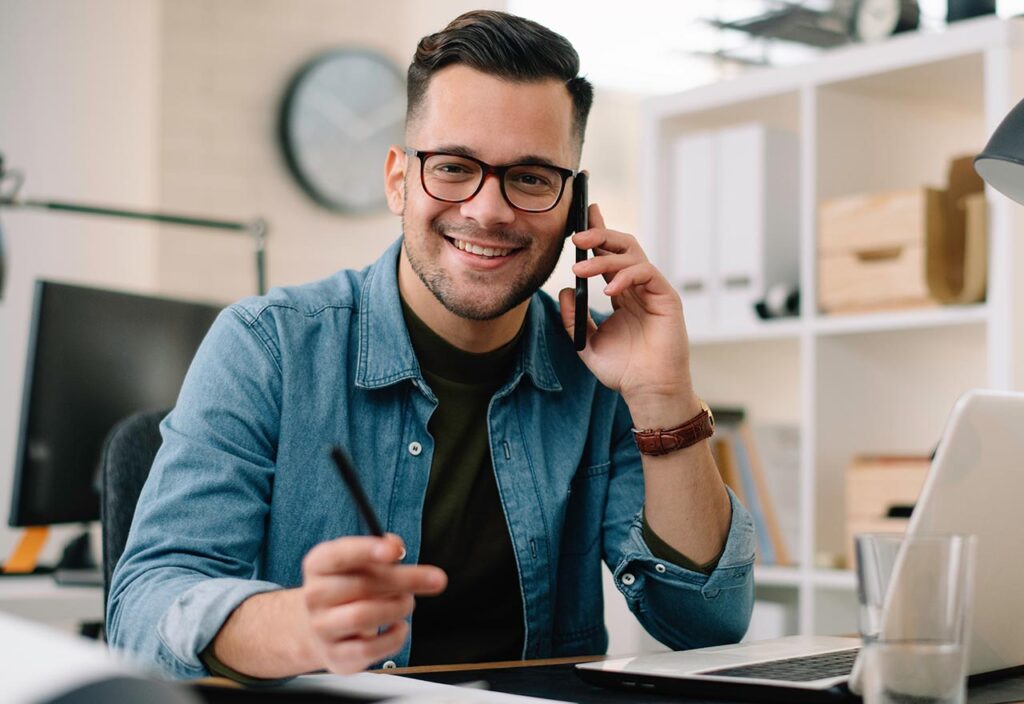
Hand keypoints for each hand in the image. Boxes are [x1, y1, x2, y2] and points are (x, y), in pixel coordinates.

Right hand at [300, 534, 446, 673]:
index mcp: (319, 565)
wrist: (323, 628)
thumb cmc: (351, 588)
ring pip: (364, 616)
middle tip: (436, 580)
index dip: (368, 550)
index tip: (396, 551)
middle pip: (362, 586)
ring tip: (408, 603)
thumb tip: (396, 545)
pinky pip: (371, 648)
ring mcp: (322, 628)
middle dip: (405, 580)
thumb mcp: (360, 562)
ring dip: (398, 607)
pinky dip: (394, 636)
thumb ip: (381, 550)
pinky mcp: (336, 655)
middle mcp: (314, 596)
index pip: (340, 555)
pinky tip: (399, 626)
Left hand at [559, 204, 697, 423]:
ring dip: (604, 257)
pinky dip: (626, 276)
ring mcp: (652, 290)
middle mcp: (637, 286)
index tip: (581, 214)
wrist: (647, 391)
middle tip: (575, 238)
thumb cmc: (622, 370)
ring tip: (580, 269)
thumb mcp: (585, 342)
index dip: (597, 232)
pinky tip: (609, 290)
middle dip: (599, 235)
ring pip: (631, 255)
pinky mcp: (667, 298)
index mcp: (620, 292)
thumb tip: (563, 290)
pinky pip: (647, 273)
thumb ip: (573, 317)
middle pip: (621, 245)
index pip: (608, 254)